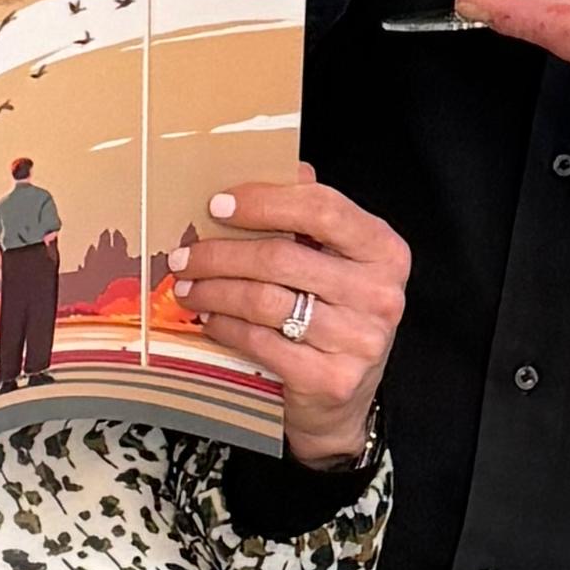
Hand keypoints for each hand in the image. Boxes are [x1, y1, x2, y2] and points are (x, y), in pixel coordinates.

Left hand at [169, 163, 404, 464]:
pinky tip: (208, 318)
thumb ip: (314, 216)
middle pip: (282, 257)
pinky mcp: (330, 378)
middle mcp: (379, 294)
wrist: (345, 400)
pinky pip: (260, 341)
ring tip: (188, 286)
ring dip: (215, 290)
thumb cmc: (335, 318)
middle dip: (221, 254)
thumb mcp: (337, 263)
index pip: (322, 210)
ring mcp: (358, 340)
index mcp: (384, 251)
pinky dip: (224, 326)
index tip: (218, 205)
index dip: (264, 202)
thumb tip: (284, 169)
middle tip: (185, 254)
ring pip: (265, 301)